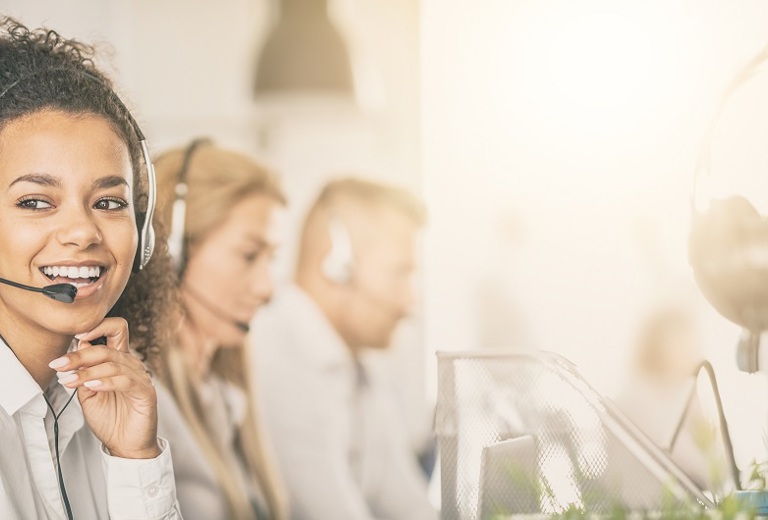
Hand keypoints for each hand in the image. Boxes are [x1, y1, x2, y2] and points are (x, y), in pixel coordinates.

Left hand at [48, 317, 159, 458]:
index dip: (98, 327)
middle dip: (79, 356)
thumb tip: (79, 346)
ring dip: (87, 372)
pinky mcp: (145, 392)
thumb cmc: (110, 419)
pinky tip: (91, 386)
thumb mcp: (88, 393)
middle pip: (107, 349)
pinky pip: (126, 381)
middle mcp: (132, 365)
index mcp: (119, 361)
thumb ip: (84, 372)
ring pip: (113, 365)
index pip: (116, 330)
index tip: (74, 336)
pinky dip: (106, 382)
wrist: (125, 446)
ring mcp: (140, 378)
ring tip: (69, 381)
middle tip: (59, 365)